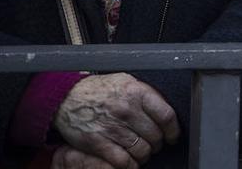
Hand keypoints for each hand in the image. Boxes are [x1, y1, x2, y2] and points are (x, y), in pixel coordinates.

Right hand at [53, 73, 178, 167]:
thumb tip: (166, 107)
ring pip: (141, 150)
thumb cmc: (100, 89)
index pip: (166, 116)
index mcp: (137, 92)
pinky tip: (130, 162)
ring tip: (142, 153)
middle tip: (155, 144)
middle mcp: (127, 109)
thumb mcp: (127, 81)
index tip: (173, 136)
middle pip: (155, 136)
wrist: (68, 97)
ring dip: (144, 155)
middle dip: (158, 144)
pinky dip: (129, 165)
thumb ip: (146, 93)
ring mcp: (112, 127)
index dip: (173, 130)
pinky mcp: (98, 142)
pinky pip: (122, 161)